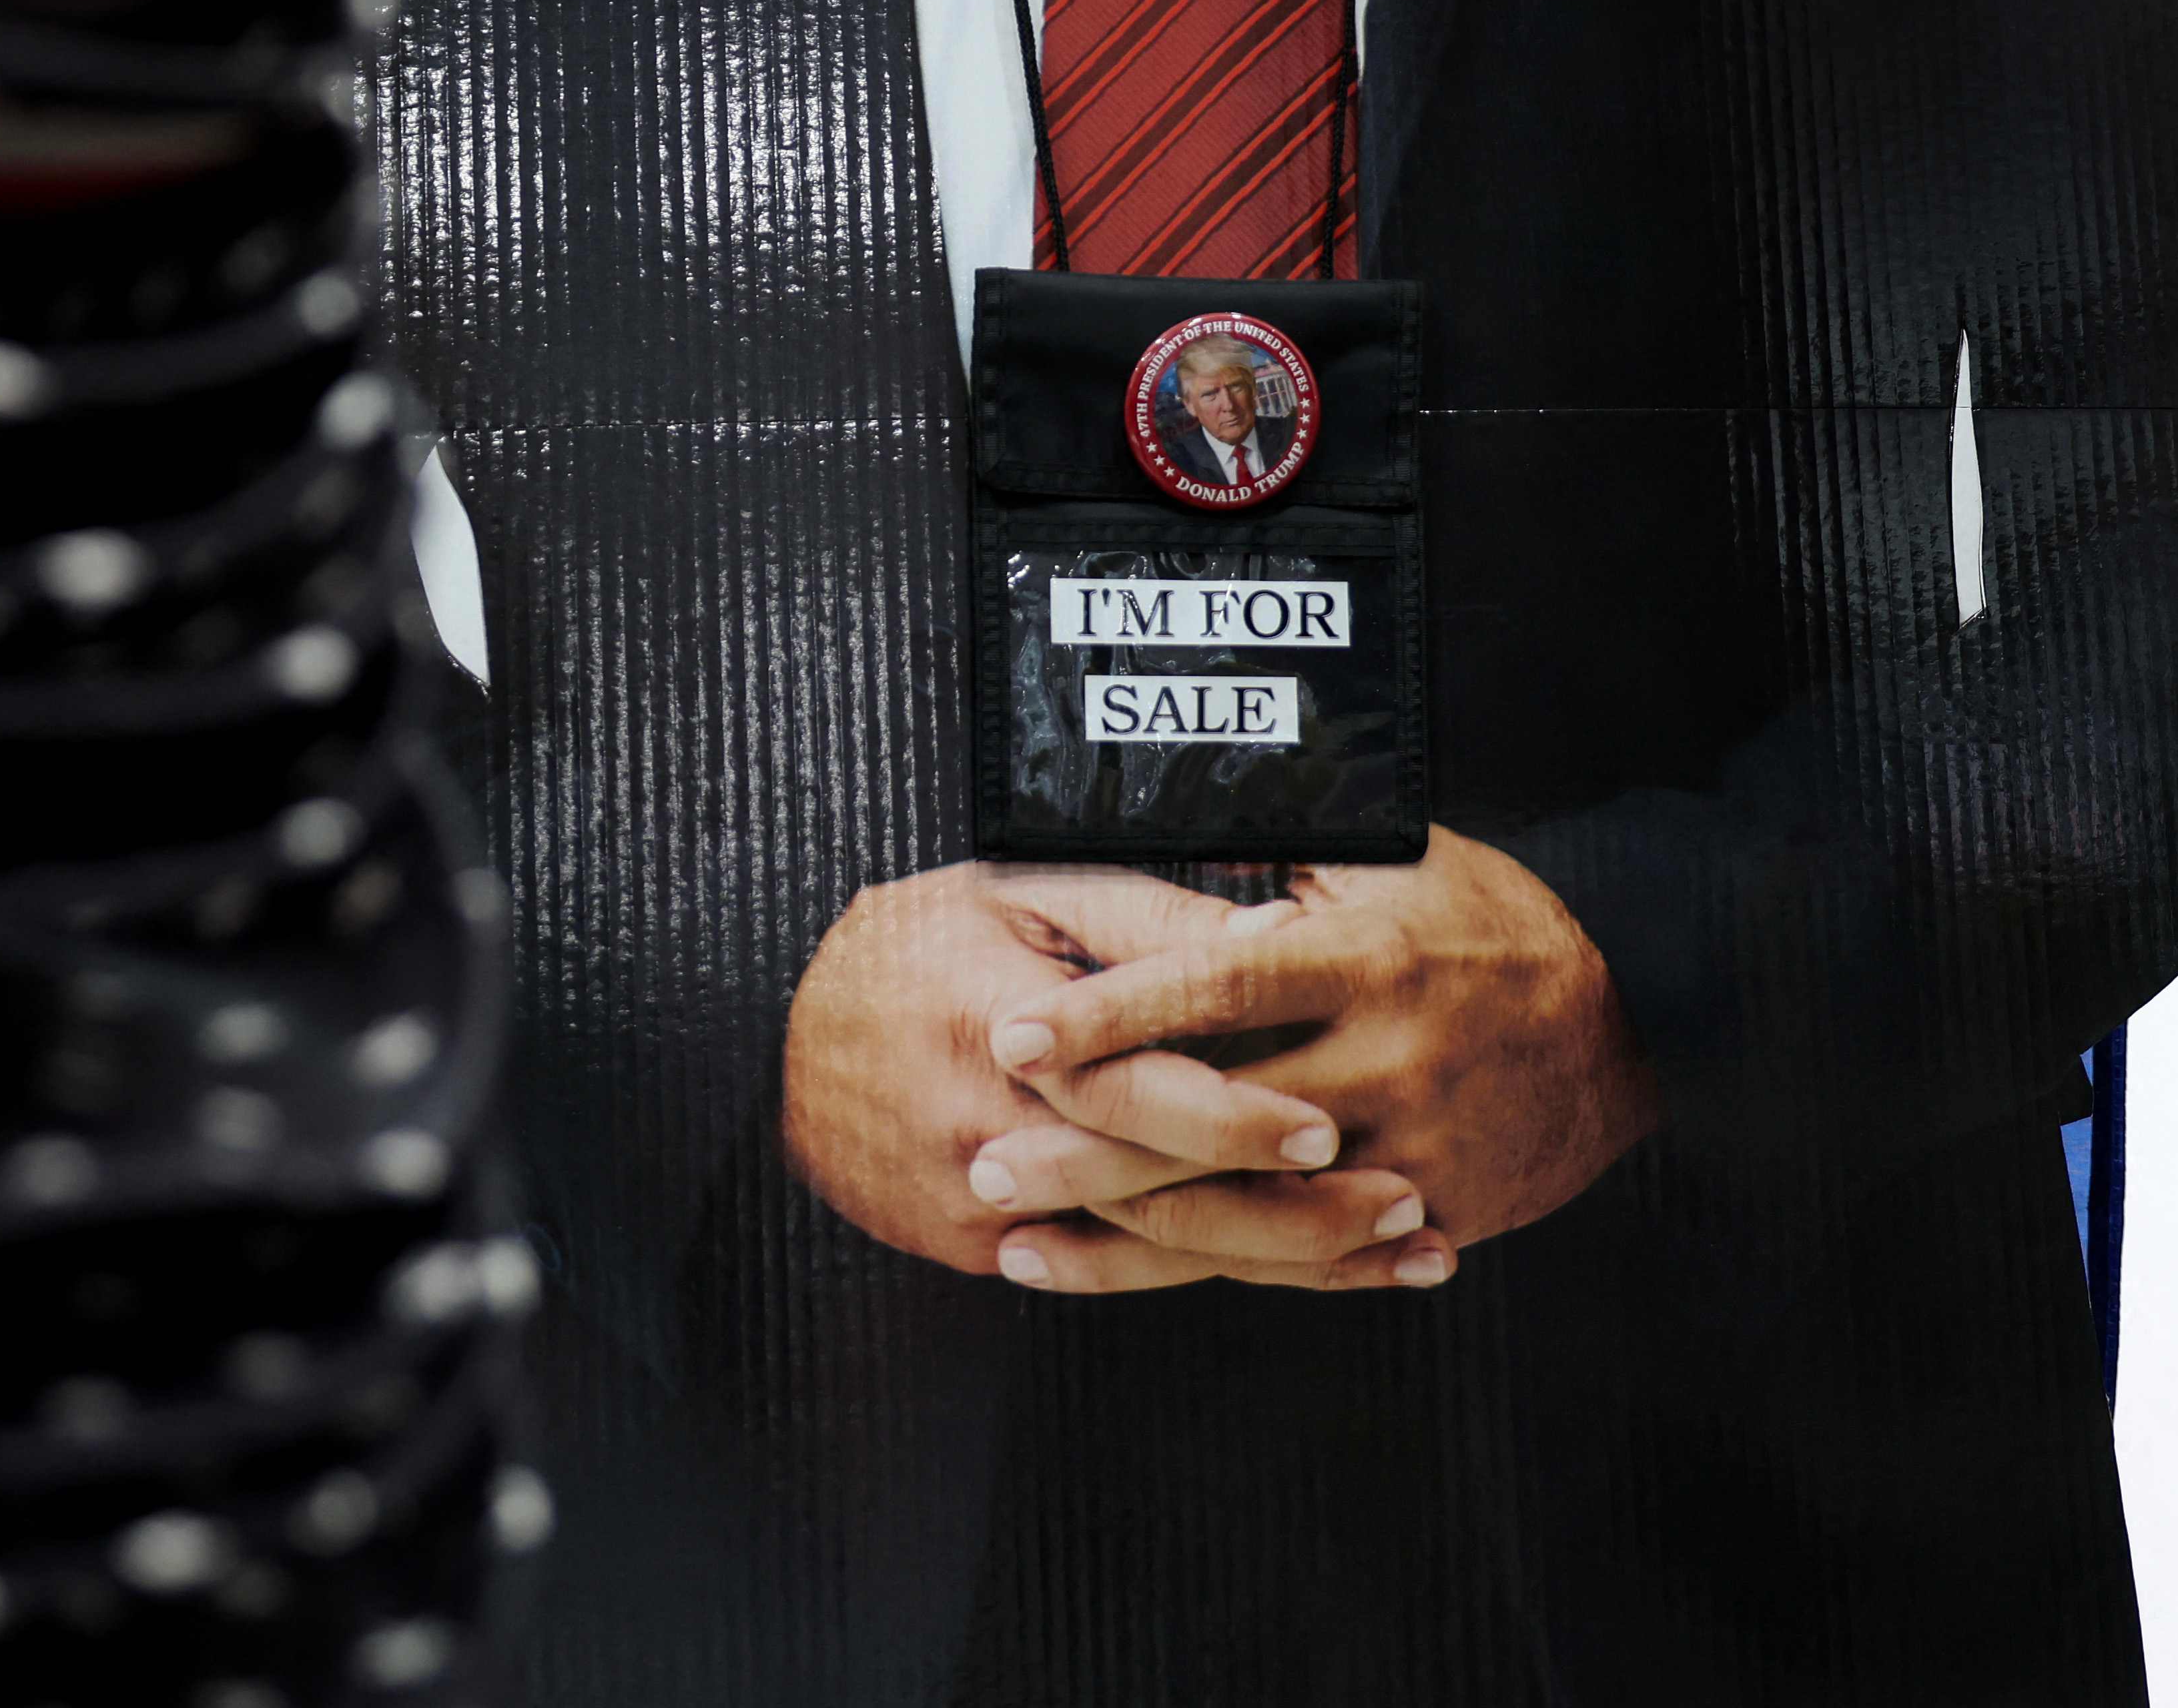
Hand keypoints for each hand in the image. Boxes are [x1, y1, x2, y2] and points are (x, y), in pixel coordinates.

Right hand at [779, 863, 1431, 1291]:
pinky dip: (1211, 1281)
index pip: (1135, 1092)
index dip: (1234, 1117)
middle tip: (1407, 1204)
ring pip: (1156, 1253)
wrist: (770, 1045)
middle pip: (1163, 1195)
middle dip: (1295, 1211)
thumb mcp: (1015, 896)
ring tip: (1396, 1257)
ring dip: (1285, 1261)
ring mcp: (987, 1212)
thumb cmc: (911, 944)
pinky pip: (1111, 1276)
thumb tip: (1269, 931)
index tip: (1329, 1128)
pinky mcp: (981, 1254)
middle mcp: (999, 1135)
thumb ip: (1142, 918)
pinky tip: (1305, 1278)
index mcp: (1010, 1034)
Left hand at [990, 829, 1656, 1253]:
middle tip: (982, 1162)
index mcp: (1365, 959)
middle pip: (1211, 1121)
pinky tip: (1129, 1279)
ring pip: (1248, 1215)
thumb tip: (1171, 859)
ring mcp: (1416, 1151)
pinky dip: (1214, 1274)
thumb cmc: (1494, 924)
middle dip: (1086, 1151)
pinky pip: (1307, 1259)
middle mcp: (1387, 1060)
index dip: (1109, 1014)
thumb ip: (1284, 871)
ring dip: (1125, 1239)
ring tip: (1017, 1245)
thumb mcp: (1398, 863)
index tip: (1017, 1034)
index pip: (1213, 985)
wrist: (1645, 1020)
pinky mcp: (1437, 1216)